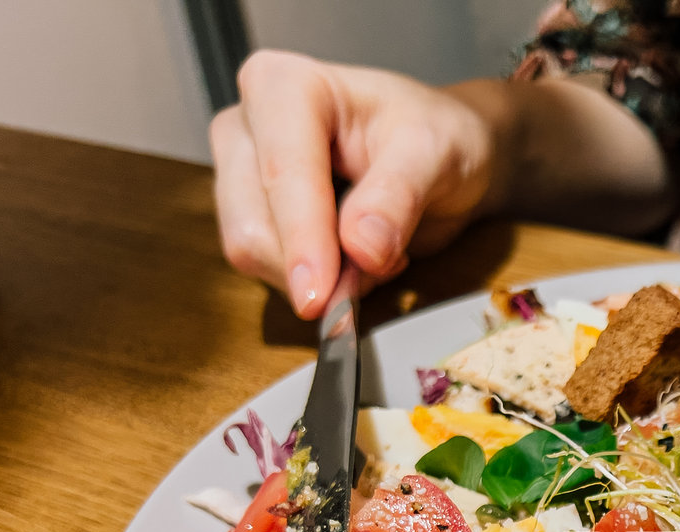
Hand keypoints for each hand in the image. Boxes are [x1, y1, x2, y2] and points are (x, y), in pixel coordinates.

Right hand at [210, 50, 503, 317]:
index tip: (320, 296)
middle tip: (387, 262)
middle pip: (253, 226)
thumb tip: (362, 248)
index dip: (302, 239)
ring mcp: (240, 174)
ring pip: (254, 256)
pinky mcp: (250, 217)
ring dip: (323, 279)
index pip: (282, 172)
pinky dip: (321, 283)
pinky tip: (358, 260)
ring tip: (378, 250)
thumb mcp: (436, 154)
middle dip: (319, 268)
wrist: (439, 156)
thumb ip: (398, 196)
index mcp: (284, 86)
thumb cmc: (435, 137)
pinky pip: (269, 274)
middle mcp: (247, 126)